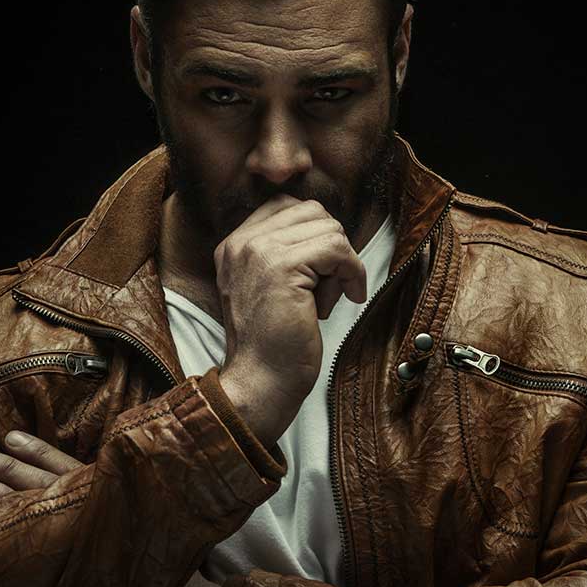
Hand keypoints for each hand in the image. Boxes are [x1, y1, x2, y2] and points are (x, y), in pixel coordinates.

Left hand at [0, 430, 222, 586]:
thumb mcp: (157, 533)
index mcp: (119, 505)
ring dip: (2, 499)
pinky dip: (12, 541)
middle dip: (8, 472)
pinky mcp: (80, 586)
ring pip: (37, 518)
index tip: (9, 437)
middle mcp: (102, 523)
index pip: (70, 472)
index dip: (39, 455)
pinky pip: (38, 558)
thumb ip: (128, 508)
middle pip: (47, 490)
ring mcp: (89, 555)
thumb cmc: (180, 582)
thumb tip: (100, 489)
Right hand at [213, 194, 367, 444]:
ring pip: (329, 228)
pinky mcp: (281, 266)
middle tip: (326, 289)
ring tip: (326, 299)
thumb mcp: (270, 287)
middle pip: (312, 212)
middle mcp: (240, 241)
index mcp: (233, 244)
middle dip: (331, 248)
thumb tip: (330, 229)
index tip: (323, 270)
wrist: (261, 381)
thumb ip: (285, 253)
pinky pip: (337, 248)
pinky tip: (349, 298)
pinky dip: (353, 272)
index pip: (287, 205)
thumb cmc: (275, 343)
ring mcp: (258, 250)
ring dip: (341, 264)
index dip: (316, 234)